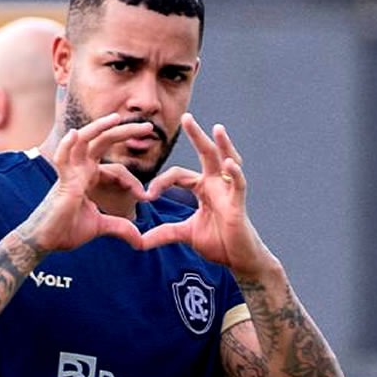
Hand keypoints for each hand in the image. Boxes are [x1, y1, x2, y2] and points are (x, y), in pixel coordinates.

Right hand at [19, 114, 151, 252]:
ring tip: (117, 119)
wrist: (46, 242)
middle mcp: (79, 169)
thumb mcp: (100, 226)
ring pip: (83, 142)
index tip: (145, 195)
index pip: (111, 159)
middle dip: (123, 131)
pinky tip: (75, 134)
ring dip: (99, 128)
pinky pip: (62, 160)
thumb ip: (120, 228)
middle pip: (101, 141)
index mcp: (88, 175)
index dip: (131, 173)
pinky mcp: (62, 184)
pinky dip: (66, 146)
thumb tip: (140, 240)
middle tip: (148, 125)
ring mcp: (70, 174)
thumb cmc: (66, 230)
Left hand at [140, 114, 271, 276]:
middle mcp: (216, 184)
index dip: (161, 182)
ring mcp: (228, 192)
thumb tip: (138, 242)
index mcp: (202, 188)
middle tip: (186, 117)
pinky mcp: (238, 204)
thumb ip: (163, 234)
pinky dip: (235, 174)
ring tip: (218, 128)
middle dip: (196, 135)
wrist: (238, 260)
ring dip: (223, 145)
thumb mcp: (184, 235)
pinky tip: (229, 163)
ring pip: (226, 162)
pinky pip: (238, 185)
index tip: (147, 197)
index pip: (178, 175)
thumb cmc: (218, 242)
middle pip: (205, 154)